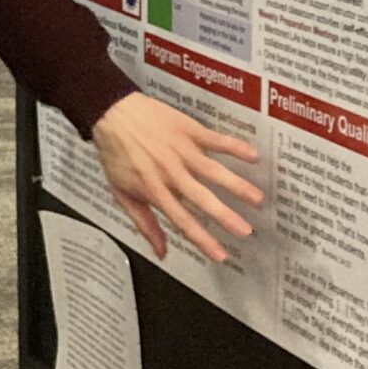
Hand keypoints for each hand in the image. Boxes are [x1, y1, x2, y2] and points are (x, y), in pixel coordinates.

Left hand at [90, 93, 262, 263]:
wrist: (111, 113)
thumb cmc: (115, 153)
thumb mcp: (122, 193)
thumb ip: (145, 224)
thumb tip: (160, 252)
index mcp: (154, 190)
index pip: (182, 221)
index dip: (202, 240)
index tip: (221, 255)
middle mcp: (171, 172)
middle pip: (202, 198)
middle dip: (225, 216)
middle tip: (245, 230)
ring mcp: (181, 150)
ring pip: (213, 171)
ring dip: (236, 185)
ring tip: (257, 198)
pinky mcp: (188, 130)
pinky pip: (215, 139)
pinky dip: (234, 146)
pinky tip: (252, 154)